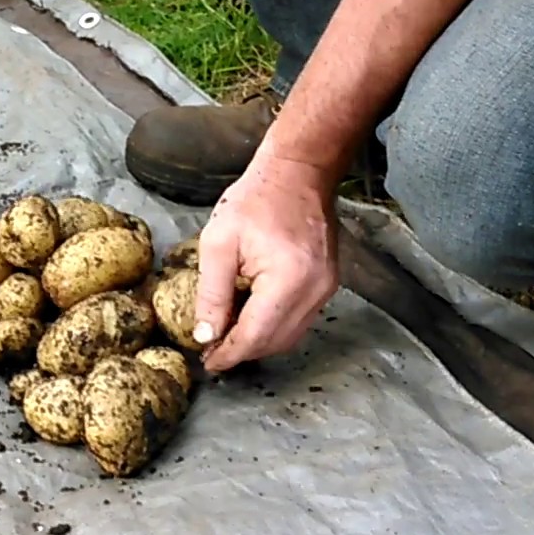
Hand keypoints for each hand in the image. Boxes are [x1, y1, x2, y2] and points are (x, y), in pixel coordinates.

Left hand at [193, 150, 340, 372]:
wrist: (297, 172)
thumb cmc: (256, 199)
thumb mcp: (218, 243)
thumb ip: (211, 293)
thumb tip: (206, 335)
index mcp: (287, 279)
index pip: (256, 335)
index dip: (229, 354)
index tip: (208, 362)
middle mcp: (314, 290)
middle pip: (275, 342)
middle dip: (242, 352)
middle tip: (212, 351)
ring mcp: (326, 288)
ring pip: (290, 336)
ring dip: (258, 342)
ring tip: (227, 337)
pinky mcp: (327, 284)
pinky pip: (299, 320)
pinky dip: (273, 327)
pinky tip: (250, 318)